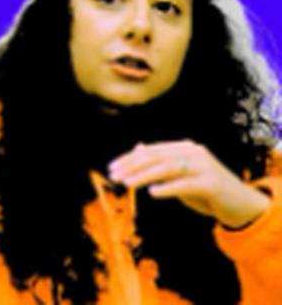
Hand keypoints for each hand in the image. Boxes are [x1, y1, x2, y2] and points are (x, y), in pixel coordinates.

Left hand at [108, 140, 270, 228]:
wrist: (240, 204)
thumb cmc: (205, 189)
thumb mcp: (180, 174)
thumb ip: (161, 161)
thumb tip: (138, 147)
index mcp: (184, 148)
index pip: (151, 151)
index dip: (129, 159)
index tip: (112, 168)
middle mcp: (193, 152)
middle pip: (156, 156)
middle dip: (132, 166)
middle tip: (113, 175)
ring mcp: (204, 166)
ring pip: (168, 168)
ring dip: (144, 176)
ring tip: (126, 183)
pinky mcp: (212, 183)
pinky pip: (186, 185)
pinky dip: (168, 188)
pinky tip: (153, 193)